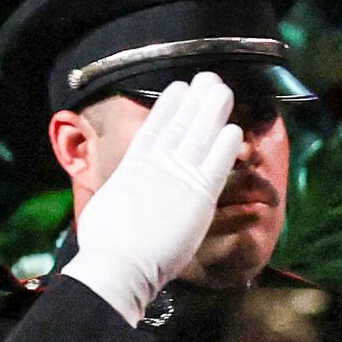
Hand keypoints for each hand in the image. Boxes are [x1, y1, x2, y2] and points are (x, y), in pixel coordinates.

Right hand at [66, 71, 246, 320]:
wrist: (119, 262)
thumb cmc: (106, 244)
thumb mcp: (106, 206)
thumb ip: (120, 194)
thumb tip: (116, 199)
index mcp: (133, 166)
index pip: (155, 128)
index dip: (169, 106)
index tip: (179, 89)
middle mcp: (157, 164)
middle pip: (181, 124)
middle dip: (196, 100)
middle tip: (209, 78)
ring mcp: (178, 176)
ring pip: (199, 135)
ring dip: (213, 110)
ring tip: (223, 89)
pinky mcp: (198, 194)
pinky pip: (216, 163)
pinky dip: (225, 144)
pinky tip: (235, 128)